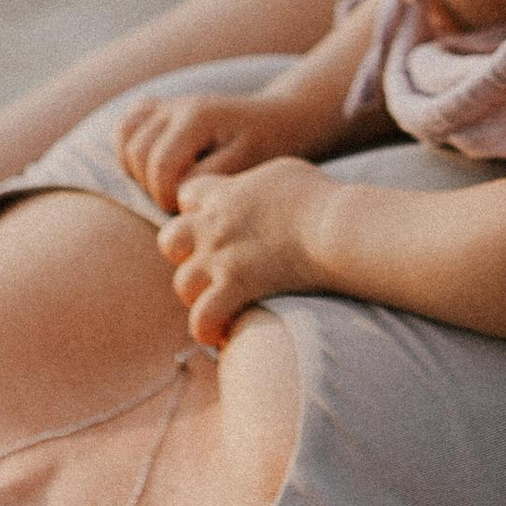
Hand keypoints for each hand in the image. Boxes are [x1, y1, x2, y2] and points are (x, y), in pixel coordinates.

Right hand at [121, 87, 314, 213]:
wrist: (281, 121)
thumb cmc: (267, 147)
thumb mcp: (246, 167)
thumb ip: (208, 180)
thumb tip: (174, 193)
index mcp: (198, 115)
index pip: (161, 166)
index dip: (168, 198)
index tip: (191, 211)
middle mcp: (178, 104)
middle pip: (137, 154)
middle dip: (153, 188)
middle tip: (182, 202)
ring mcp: (168, 104)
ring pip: (126, 140)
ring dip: (139, 171)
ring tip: (170, 186)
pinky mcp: (162, 109)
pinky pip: (126, 127)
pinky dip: (129, 149)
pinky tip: (154, 166)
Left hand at [156, 159, 330, 348]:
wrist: (335, 226)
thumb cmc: (320, 198)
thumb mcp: (283, 172)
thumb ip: (258, 183)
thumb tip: (258, 194)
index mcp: (224, 193)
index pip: (186, 196)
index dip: (196, 212)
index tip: (216, 226)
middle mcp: (213, 224)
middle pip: (170, 241)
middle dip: (185, 255)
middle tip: (212, 267)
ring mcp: (221, 258)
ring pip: (183, 284)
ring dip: (199, 296)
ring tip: (221, 303)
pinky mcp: (236, 287)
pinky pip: (202, 318)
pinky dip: (209, 329)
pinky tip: (223, 333)